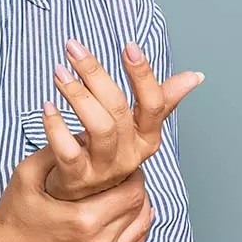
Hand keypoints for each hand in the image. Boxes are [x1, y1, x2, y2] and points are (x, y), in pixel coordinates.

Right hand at [0, 146, 153, 241]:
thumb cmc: (14, 214)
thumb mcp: (27, 174)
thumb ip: (56, 149)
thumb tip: (82, 131)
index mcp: (83, 220)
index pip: (132, 193)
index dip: (134, 176)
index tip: (125, 166)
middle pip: (140, 211)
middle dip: (137, 190)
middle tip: (125, 178)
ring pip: (141, 231)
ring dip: (138, 210)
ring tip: (125, 195)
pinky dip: (134, 232)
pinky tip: (125, 219)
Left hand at [43, 38, 202, 200]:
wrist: (83, 195)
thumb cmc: (108, 151)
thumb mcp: (138, 127)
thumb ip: (163, 99)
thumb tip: (194, 76)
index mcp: (148, 138)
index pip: (154, 104)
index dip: (143, 75)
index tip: (128, 46)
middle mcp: (130, 155)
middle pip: (118, 110)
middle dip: (95, 73)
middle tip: (74, 48)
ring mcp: (104, 169)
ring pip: (98, 128)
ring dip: (76, 95)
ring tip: (59, 71)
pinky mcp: (77, 178)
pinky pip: (68, 151)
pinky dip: (56, 127)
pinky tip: (47, 106)